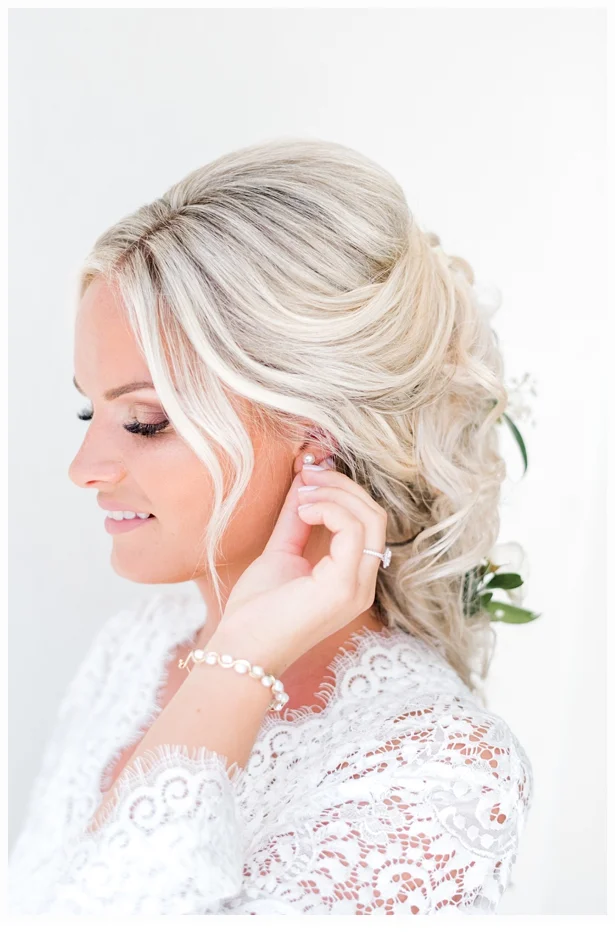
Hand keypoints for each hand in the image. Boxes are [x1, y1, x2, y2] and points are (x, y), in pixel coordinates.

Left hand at [216, 462, 388, 674]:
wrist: (241, 649)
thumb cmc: (257, 610)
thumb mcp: (281, 552)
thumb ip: (296, 519)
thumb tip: (304, 480)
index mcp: (352, 578)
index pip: (368, 522)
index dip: (344, 491)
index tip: (309, 474)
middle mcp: (362, 584)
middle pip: (375, 515)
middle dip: (343, 486)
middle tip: (308, 474)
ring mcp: (356, 587)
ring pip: (371, 518)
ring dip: (335, 494)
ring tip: (302, 494)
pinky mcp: (343, 587)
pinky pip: (353, 530)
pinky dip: (329, 509)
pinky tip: (303, 510)